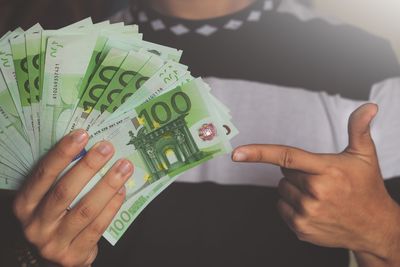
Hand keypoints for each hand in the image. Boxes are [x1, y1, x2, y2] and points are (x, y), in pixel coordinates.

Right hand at [13, 130, 133, 266]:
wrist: (55, 254)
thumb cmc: (54, 217)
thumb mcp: (47, 198)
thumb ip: (61, 178)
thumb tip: (89, 148)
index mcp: (26, 204)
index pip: (43, 174)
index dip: (62, 153)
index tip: (82, 134)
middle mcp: (36, 224)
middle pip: (65, 191)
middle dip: (89, 166)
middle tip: (107, 148)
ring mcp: (54, 241)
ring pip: (86, 210)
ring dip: (108, 185)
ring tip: (124, 166)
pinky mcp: (74, 254)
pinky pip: (97, 227)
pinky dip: (112, 206)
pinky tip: (122, 190)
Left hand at [232, 104, 399, 266]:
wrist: (375, 227)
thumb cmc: (366, 188)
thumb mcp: (365, 156)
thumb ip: (359, 129)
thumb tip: (368, 106)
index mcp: (327, 170)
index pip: (287, 156)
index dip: (259, 153)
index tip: (236, 153)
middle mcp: (316, 193)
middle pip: (284, 173)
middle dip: (297, 172)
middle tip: (321, 179)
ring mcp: (307, 213)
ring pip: (281, 190)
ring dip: (294, 189)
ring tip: (319, 194)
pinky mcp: (301, 229)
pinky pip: (281, 207)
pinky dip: (291, 205)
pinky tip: (313, 207)